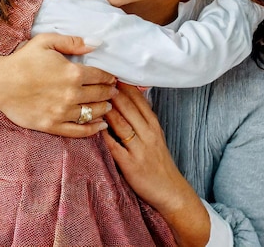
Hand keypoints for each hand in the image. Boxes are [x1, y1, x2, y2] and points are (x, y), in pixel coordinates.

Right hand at [0, 33, 116, 136]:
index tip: (113, 77)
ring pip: (92, 113)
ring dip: (104, 109)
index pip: (100, 76)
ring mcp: (62, 112)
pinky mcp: (52, 126)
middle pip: (100, 95)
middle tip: (114, 91)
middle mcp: (71, 94)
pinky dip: (93, 130)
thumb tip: (98, 42)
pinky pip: (79, 131)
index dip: (109, 77)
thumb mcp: (47, 41)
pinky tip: (101, 125)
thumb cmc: (23, 60)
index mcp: (72, 73)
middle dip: (109, 92)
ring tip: (108, 106)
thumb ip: (73, 42)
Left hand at [103, 84, 209, 246]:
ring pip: (121, 123)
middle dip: (112, 92)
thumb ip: (142, 116)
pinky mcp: (131, 165)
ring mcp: (140, 148)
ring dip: (106, 109)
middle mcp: (148, 132)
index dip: (123, 84)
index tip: (109, 73)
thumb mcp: (154, 134)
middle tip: (96, 79)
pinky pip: (115, 146)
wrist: (170, 190)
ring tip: (93, 97)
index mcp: (153, 123)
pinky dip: (104, 135)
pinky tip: (94, 126)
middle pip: (128, 107)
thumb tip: (128, 95)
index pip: (138, 98)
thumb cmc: (158, 160)